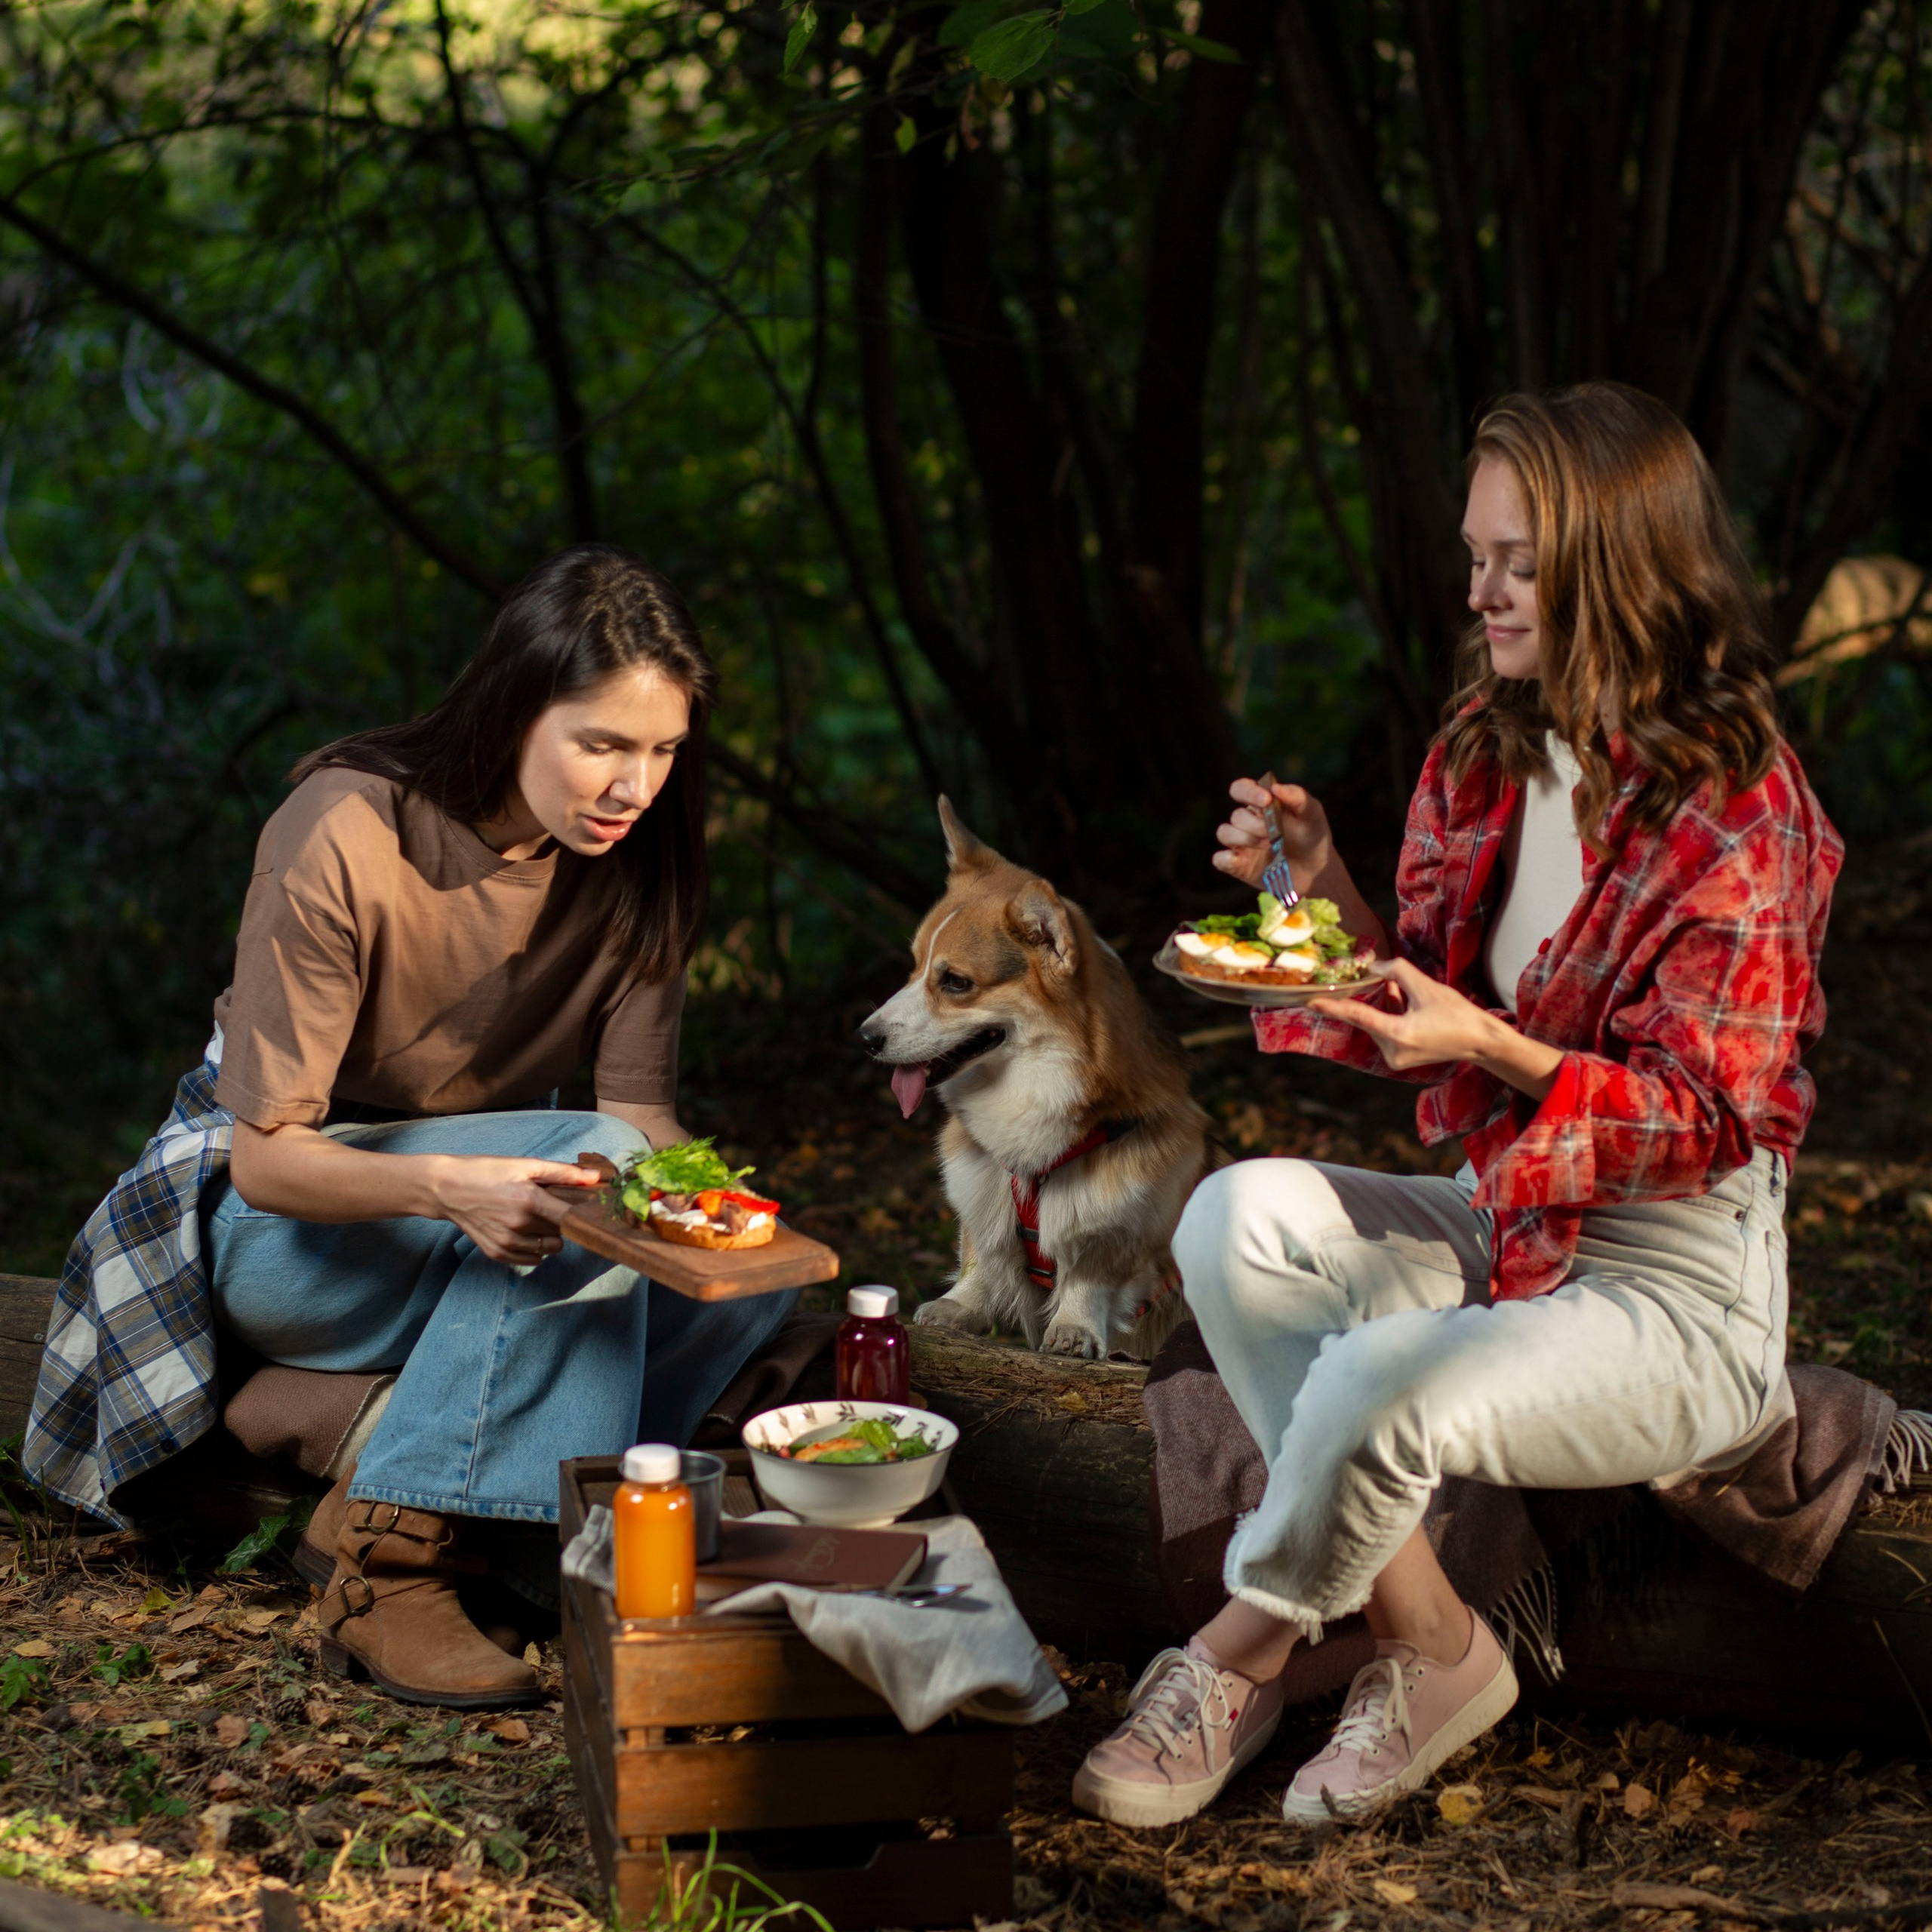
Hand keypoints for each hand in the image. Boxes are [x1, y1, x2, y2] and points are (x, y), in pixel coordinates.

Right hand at [426, 1155, 598, 1267]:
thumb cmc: (487, 1171)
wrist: (447, 1188)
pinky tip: (522, 1230)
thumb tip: (596, 1177)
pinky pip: (531, 1260)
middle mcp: (519, 1226)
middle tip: (548, 1206)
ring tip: (533, 1217)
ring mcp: (507, 1243)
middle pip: (562, 1235)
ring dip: (548, 1237)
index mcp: (530, 1201)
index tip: (584, 1209)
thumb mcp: (526, 1164)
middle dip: (561, 1222)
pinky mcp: (496, 1254)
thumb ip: (563, 1173)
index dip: (582, 1215)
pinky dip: (533, 1248)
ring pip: (548, 1250)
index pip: (572, 1219)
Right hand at [1213, 776, 1332, 889]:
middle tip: (1274, 833)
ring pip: (1225, 833)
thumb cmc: (1312, 835)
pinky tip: (1242, 860)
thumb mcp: (1312, 814)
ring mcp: (1240, 844)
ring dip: (1245, 838)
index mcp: (1260, 803)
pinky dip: (1226, 859)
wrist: (1316, 869)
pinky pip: (1220, 859)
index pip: (1240, 789)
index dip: (1248, 792)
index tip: (1266, 800)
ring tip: (1268, 845)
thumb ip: (1297, 797)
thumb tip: (1275, 787)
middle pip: (1236, 815)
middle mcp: (1247, 821)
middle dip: (1255, 823)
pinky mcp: (1238, 865)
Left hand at [1307, 958, 1496, 1070]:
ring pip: (1378, 1023)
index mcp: (1398, 1035)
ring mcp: (1396, 1058)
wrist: (1480, 1042)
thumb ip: (1397, 972)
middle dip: (1373, 998)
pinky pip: (1385, 1030)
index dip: (1332, 1007)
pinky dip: (1390, 1015)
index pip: (1358, 1016)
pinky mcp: (1400, 1058)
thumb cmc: (1457, 1015)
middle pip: (1370, 1017)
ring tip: (1403, 992)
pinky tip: (1400, 999)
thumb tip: (1373, 966)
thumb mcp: (1427, 987)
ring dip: (1385, 1005)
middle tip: (1385, 982)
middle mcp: (1393, 1051)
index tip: (1310, 1001)